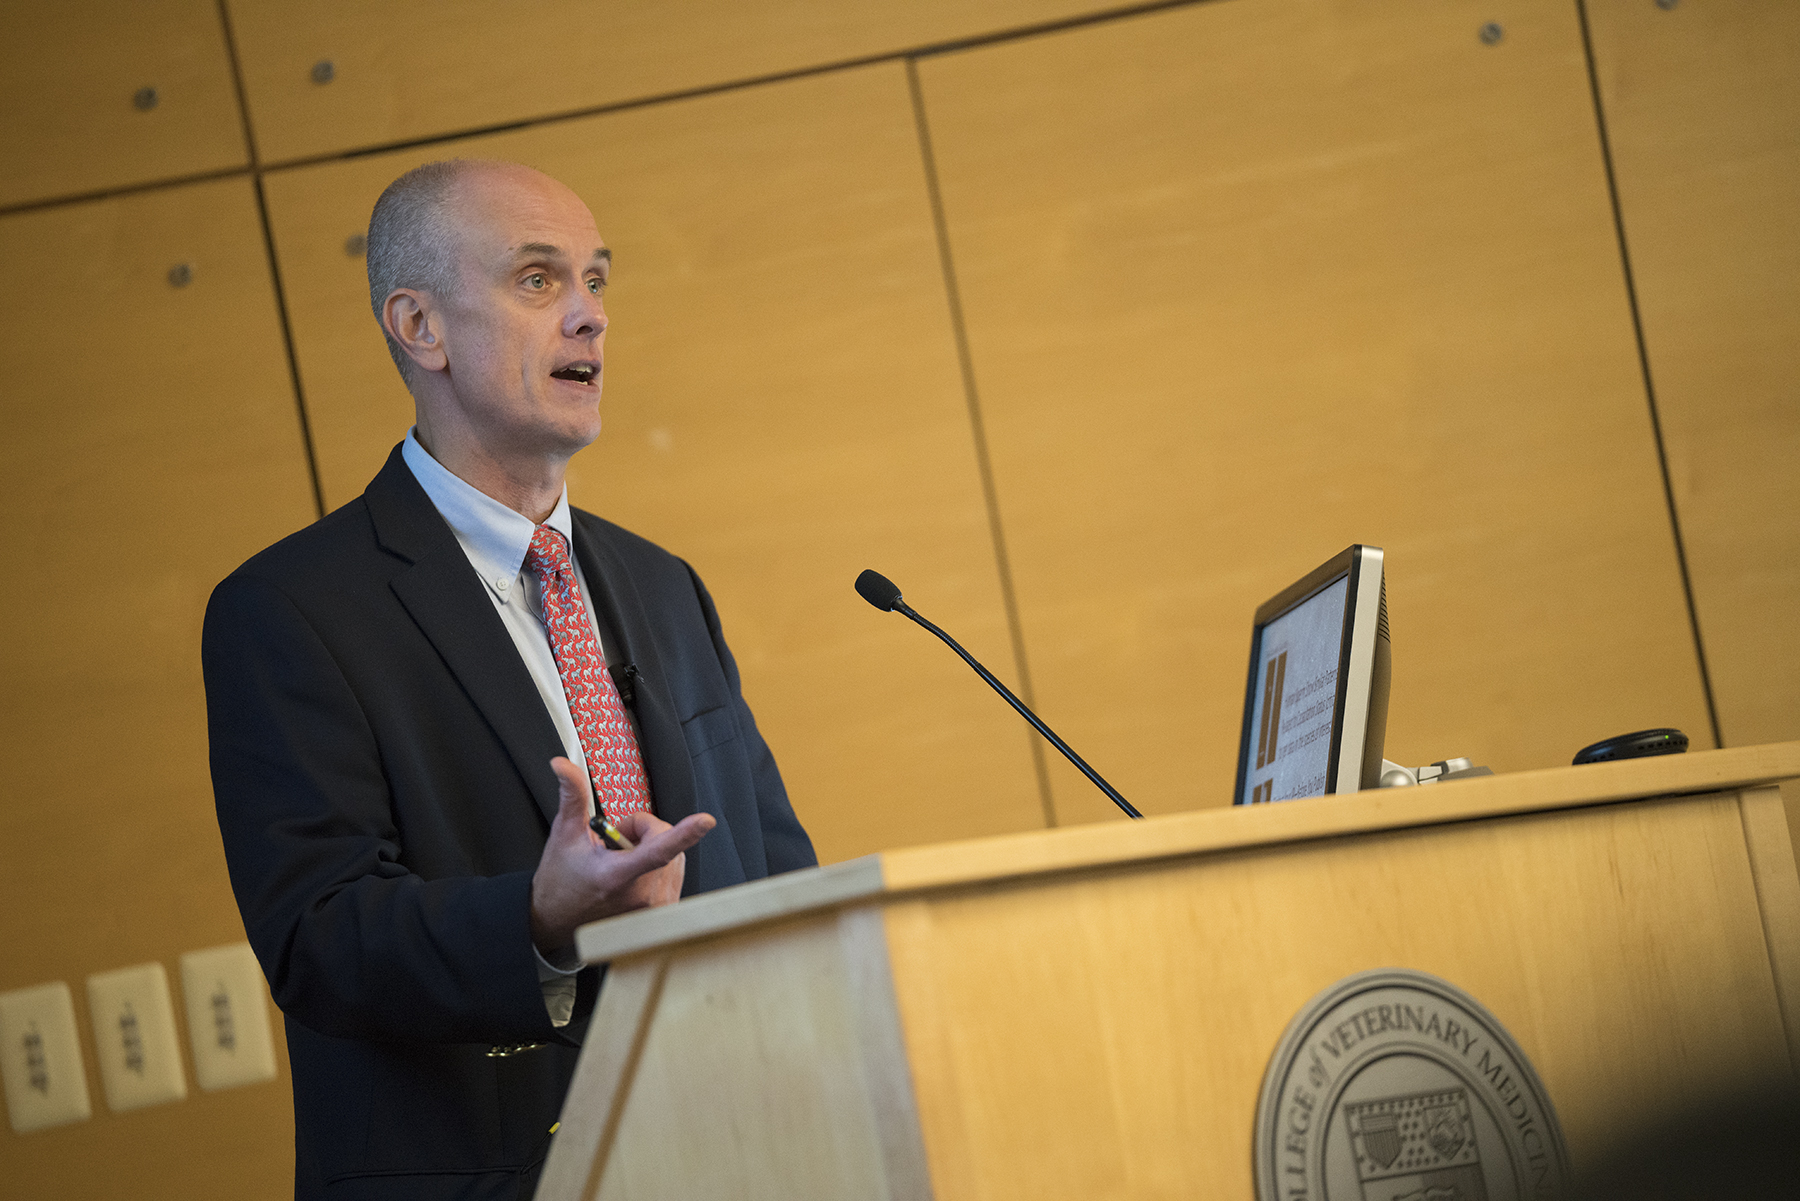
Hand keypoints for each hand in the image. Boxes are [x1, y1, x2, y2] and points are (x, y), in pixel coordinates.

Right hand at [529, 757, 715, 955]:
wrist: (556, 920)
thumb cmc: (560, 881)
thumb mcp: (564, 835)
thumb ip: (572, 796)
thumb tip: (563, 765)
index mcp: (617, 875)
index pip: (658, 850)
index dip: (685, 833)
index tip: (705, 821)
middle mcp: (640, 895)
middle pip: (664, 841)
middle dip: (644, 831)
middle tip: (616, 843)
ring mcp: (653, 908)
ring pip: (674, 856)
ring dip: (653, 848)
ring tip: (624, 860)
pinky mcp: (662, 912)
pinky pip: (676, 873)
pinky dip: (661, 865)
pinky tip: (636, 874)